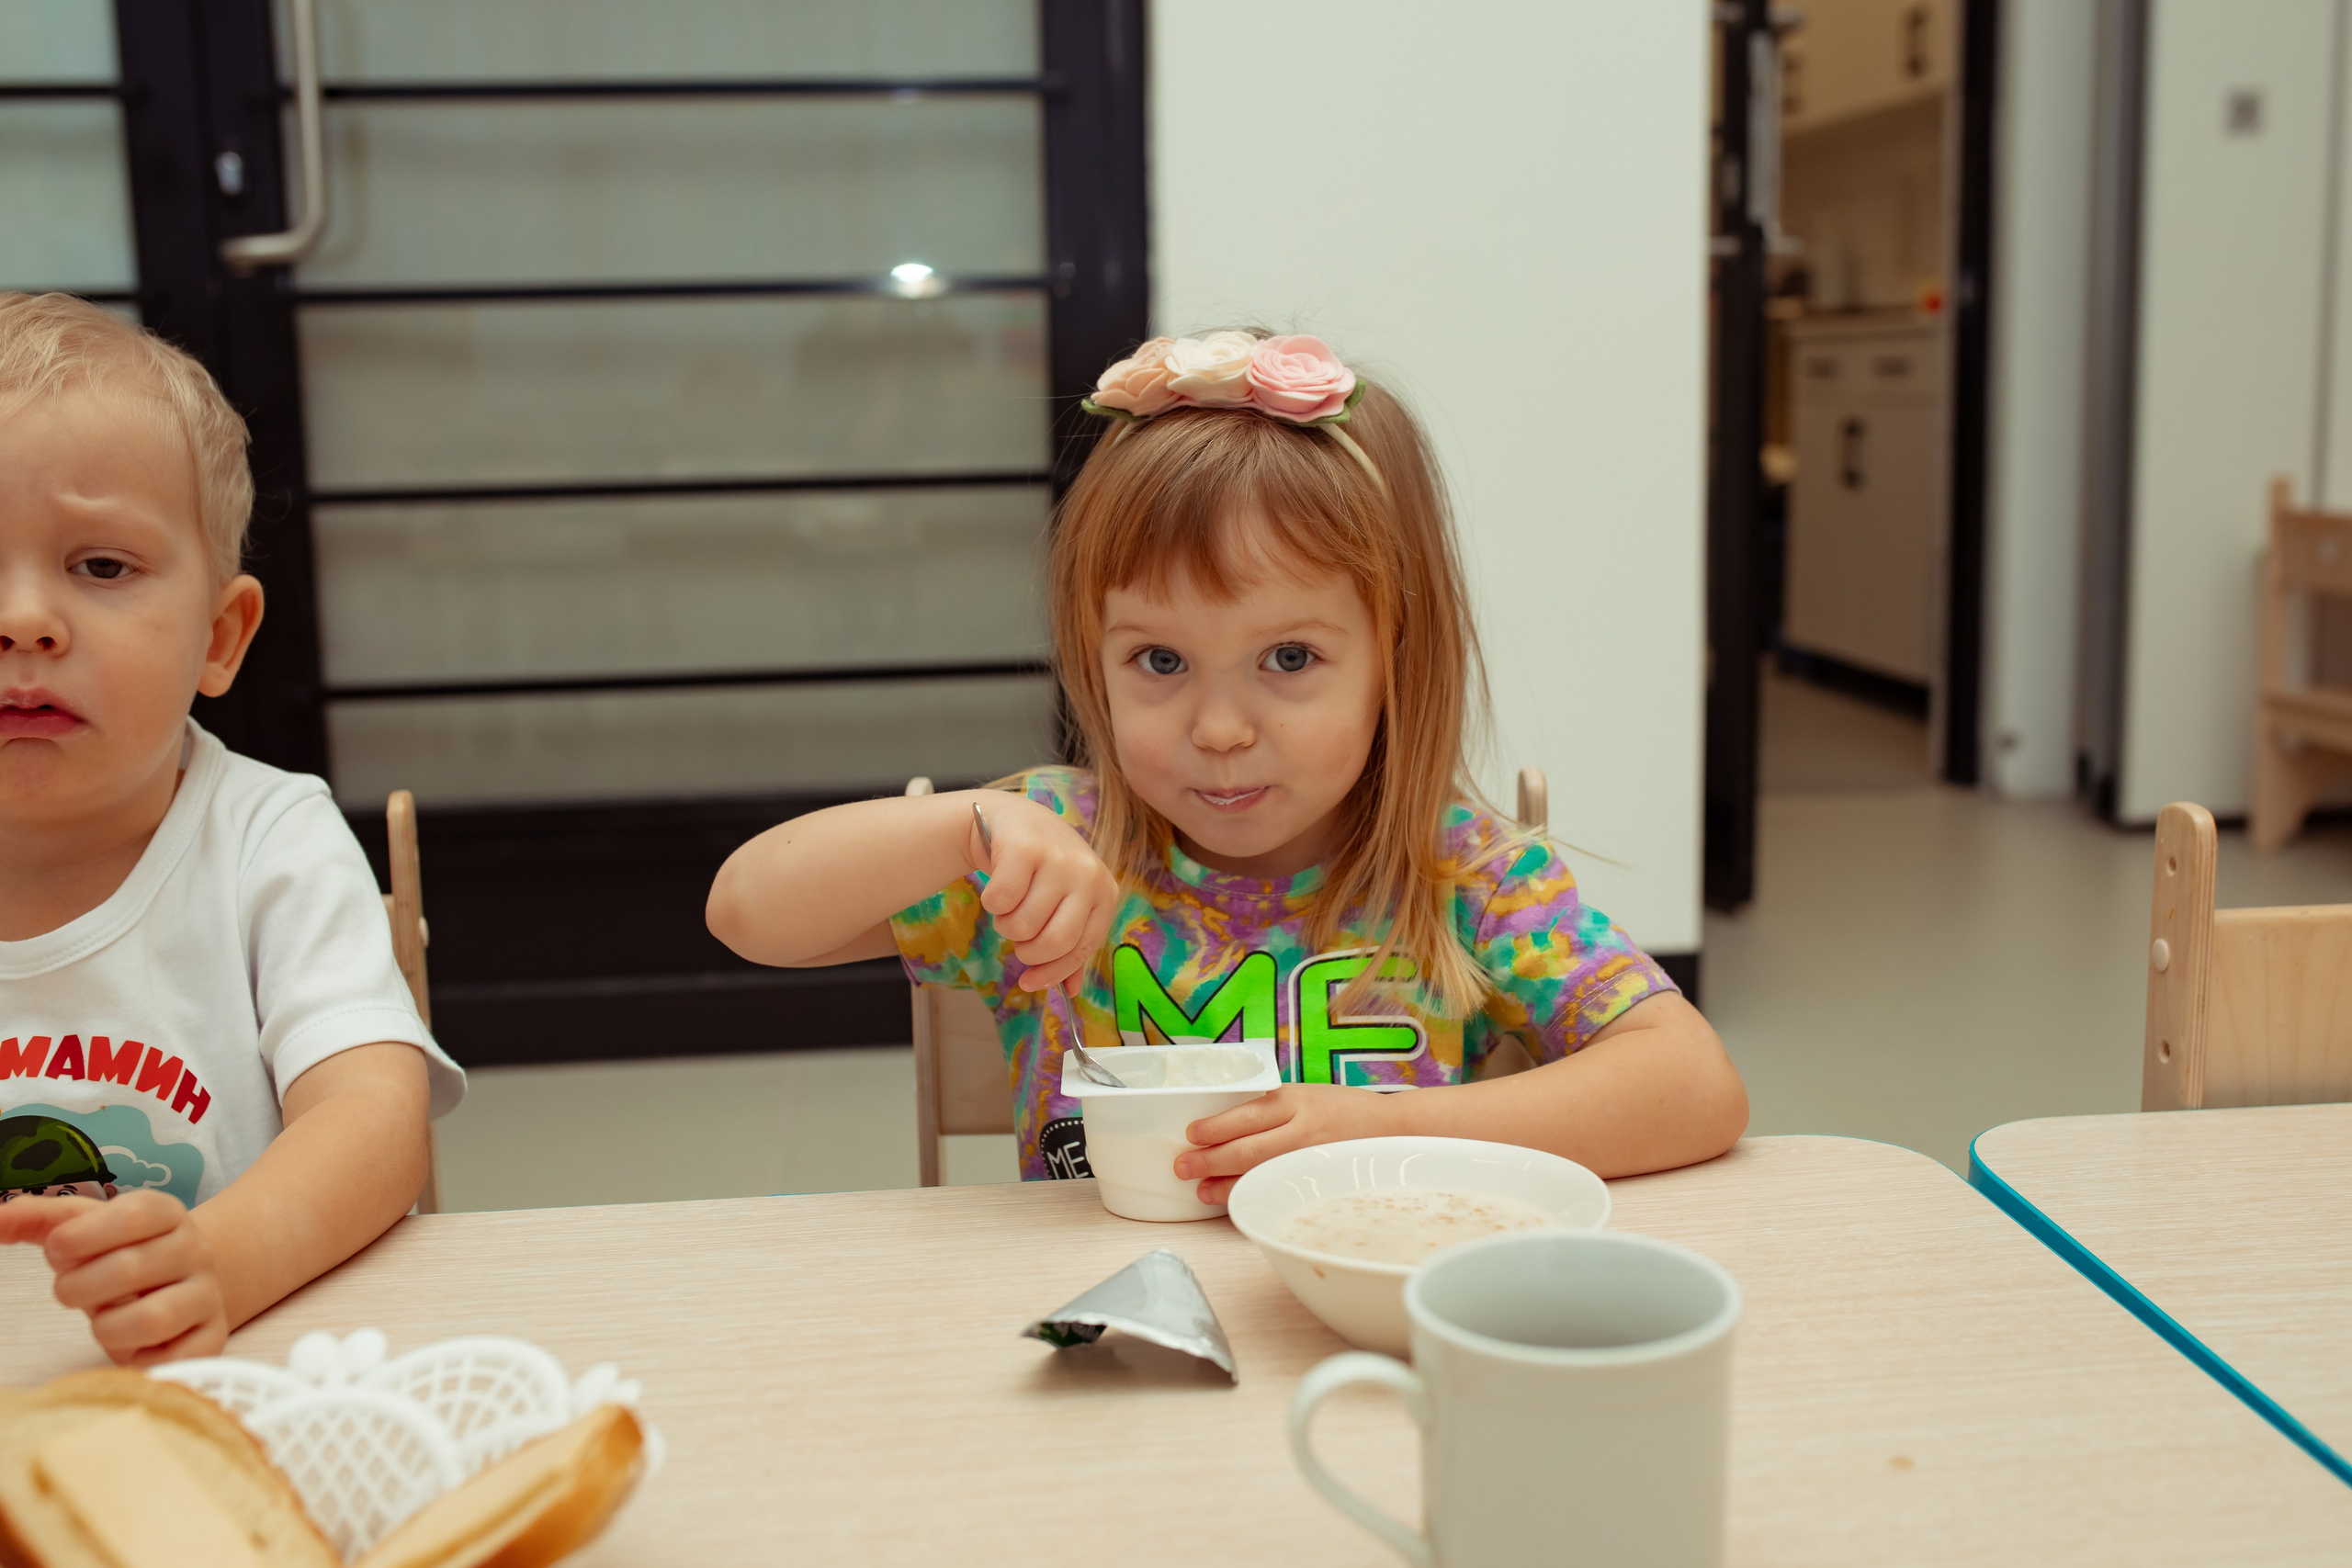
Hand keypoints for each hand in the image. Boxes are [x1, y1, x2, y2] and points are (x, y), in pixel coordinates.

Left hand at [0, 1192, 228, 1364]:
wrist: (183, 1287)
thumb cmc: (123, 1257)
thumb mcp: (86, 1230)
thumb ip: (40, 1220)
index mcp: (168, 1214)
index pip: (135, 1213)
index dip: (84, 1234)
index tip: (56, 1248)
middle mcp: (196, 1250)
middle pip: (132, 1267)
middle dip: (79, 1287)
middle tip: (71, 1292)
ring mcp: (208, 1295)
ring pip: (153, 1317)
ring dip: (108, 1326)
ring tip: (104, 1320)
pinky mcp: (213, 1338)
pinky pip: (174, 1358)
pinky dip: (141, 1358)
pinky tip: (135, 1344)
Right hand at [970, 795, 1120, 994]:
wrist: (1014, 820)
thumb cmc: (1043, 870)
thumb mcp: (1066, 903)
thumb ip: (1071, 945)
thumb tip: (1070, 991)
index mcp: (1105, 892)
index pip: (1081, 948)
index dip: (1052, 972)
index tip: (1028, 984)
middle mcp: (1088, 874)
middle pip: (1053, 942)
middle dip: (1027, 950)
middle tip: (1018, 935)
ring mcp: (1058, 859)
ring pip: (1022, 925)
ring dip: (1005, 924)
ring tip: (1010, 905)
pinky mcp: (1025, 849)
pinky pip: (1000, 901)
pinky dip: (991, 902)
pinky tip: (997, 885)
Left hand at [1176, 1085, 1401, 1205]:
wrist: (1393, 1131)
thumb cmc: (1343, 1111)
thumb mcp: (1307, 1095)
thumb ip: (1271, 1108)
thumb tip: (1222, 1125)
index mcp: (1295, 1101)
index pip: (1245, 1116)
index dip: (1214, 1128)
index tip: (1191, 1135)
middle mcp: (1302, 1130)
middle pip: (1246, 1150)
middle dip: (1209, 1161)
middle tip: (1183, 1167)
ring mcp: (1311, 1161)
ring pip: (1260, 1176)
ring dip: (1225, 1186)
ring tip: (1202, 1191)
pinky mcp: (1320, 1183)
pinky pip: (1280, 1192)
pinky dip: (1255, 1197)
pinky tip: (1238, 1201)